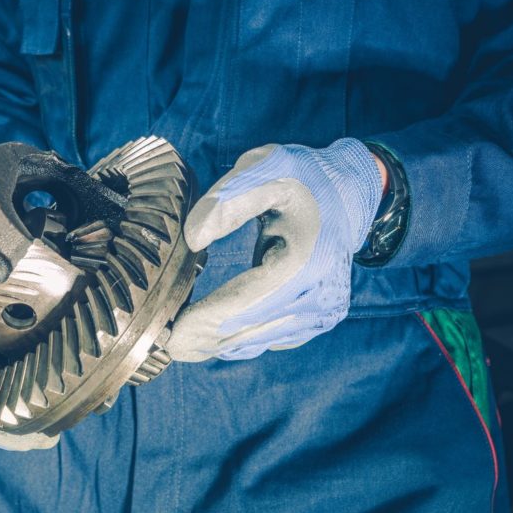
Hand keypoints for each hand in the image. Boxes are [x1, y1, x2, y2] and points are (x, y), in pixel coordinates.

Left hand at [166, 139, 383, 361]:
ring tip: (178, 345)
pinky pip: (271, 338)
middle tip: (162, 344)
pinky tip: (209, 340)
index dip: (204, 321)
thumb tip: (193, 238)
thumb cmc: (303, 177)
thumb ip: (227, 199)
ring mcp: (322, 312)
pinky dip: (239, 341)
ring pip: (258, 340)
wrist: (350, 191)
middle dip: (203, 339)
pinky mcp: (319, 319)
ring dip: (217, 344)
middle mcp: (319, 296)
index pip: (245, 303)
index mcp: (305, 261)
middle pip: (247, 330)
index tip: (168, 334)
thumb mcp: (266, 168)